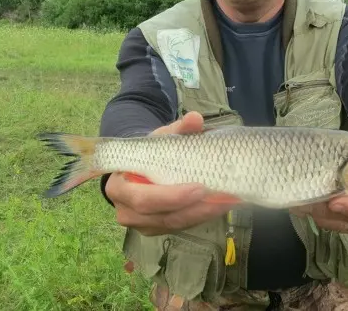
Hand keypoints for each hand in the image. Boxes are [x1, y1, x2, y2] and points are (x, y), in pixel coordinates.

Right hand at [104, 112, 234, 235]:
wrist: (139, 167)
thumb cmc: (148, 153)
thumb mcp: (158, 139)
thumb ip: (177, 130)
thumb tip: (195, 118)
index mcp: (119, 188)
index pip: (142, 198)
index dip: (171, 196)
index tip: (199, 187)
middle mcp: (127, 211)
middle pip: (161, 216)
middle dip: (193, 209)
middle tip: (221, 197)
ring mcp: (142, 224)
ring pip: (174, 224)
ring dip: (202, 214)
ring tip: (228, 201)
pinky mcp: (158, 229)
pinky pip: (181, 227)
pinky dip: (201, 217)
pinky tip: (220, 205)